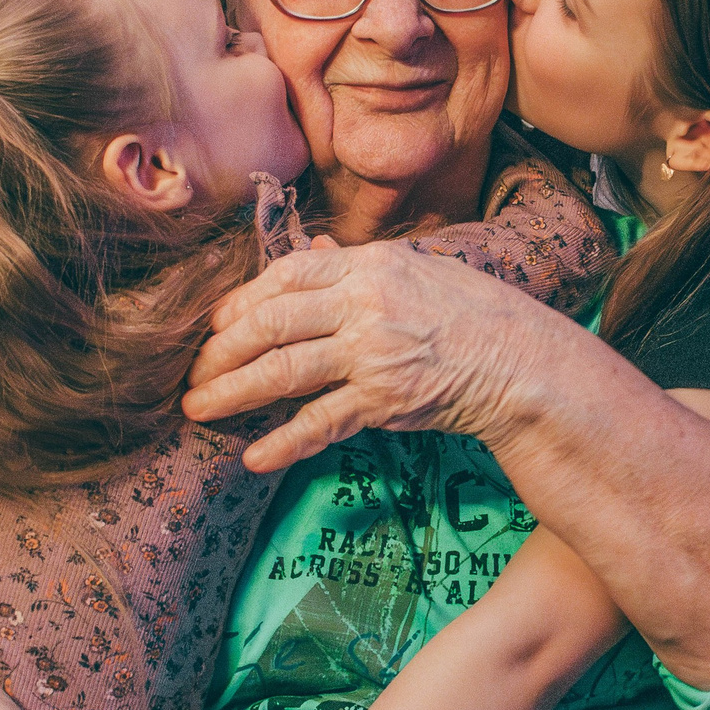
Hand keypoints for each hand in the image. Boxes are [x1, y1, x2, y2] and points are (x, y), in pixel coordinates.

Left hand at [180, 240, 586, 473]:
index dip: (243, 301)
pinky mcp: (383, 400)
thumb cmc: (465, 314)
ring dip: (232, 393)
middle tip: (192, 375)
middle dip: (221, 352)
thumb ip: (355, 267)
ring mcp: (372, 353)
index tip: (215, 325)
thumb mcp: (412, 271)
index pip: (286, 274)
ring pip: (283, 371)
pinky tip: (254, 457)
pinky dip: (283, 442)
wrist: (517, 361)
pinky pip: (321, 422)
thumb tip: (310, 252)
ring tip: (199, 410)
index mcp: (367, 265)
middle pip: (271, 323)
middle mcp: (364, 304)